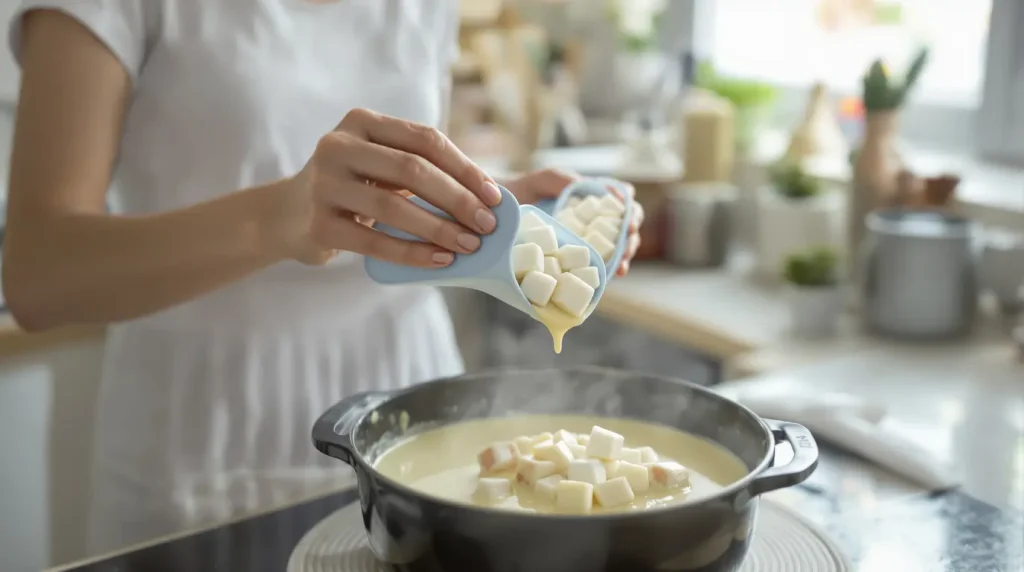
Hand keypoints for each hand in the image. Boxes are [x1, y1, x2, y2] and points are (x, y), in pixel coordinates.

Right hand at [276, 108, 501, 266]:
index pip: (425, 140)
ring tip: (469, 245)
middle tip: (487, 225)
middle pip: (412, 170)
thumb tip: (492, 195)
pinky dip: (412, 253)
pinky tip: (440, 260)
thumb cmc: (354, 189)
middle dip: (457, 199)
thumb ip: (425, 170)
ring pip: (393, 207)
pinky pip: (374, 242)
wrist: (286, 216)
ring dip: (438, 228)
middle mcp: (338, 145)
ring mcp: (323, 184)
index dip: (465, 168)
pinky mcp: (318, 224)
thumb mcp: (382, 165)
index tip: (494, 197)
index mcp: (362, 122)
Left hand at [505, 169, 643, 275]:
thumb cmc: (525, 192)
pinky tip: (615, 273)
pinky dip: (612, 268)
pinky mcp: (582, 257)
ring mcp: (591, 239)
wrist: (502, 215)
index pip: (623, 197)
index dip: (629, 204)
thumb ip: (561, 179)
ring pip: (620, 246)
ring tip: (623, 261)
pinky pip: (602, 264)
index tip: (626, 212)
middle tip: (628, 239)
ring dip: (626, 253)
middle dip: (632, 233)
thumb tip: (583, 186)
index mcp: (593, 196)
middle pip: (627, 224)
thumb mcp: (542, 180)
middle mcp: (596, 219)